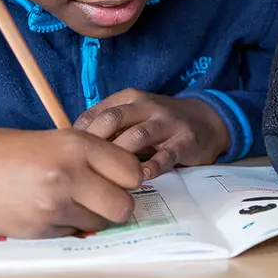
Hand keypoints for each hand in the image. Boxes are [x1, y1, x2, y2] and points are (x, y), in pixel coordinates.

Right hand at [0, 126, 142, 238]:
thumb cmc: (7, 151)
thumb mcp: (55, 140)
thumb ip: (91, 157)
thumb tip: (127, 179)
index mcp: (77, 145)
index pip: (132, 172)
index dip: (129, 179)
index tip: (118, 179)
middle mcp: (69, 174)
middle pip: (124, 206)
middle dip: (117, 206)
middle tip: (102, 198)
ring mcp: (53, 205)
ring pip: (100, 224)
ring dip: (92, 218)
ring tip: (69, 203)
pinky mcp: (38, 230)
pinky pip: (72, 235)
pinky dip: (67, 227)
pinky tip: (47, 212)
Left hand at [74, 89, 230, 179]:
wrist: (206, 121)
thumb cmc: (161, 122)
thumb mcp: (136, 114)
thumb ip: (110, 125)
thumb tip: (74, 143)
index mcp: (131, 99)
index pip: (98, 112)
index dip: (81, 133)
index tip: (71, 154)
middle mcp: (147, 107)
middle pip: (113, 120)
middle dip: (94, 143)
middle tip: (82, 166)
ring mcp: (167, 123)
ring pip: (137, 136)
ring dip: (120, 157)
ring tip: (107, 176)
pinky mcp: (184, 142)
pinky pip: (166, 155)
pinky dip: (152, 167)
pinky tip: (140, 178)